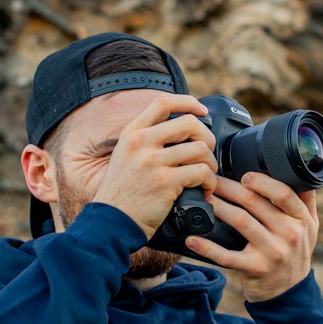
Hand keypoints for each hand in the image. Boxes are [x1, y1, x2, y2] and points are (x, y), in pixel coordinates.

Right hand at [94, 95, 217, 238]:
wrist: (112, 222)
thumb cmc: (122, 193)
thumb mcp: (125, 155)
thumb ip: (146, 140)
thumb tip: (180, 130)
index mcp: (132, 133)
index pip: (164, 102)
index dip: (189, 102)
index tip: (202, 111)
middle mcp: (141, 142)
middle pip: (189, 123)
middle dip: (207, 138)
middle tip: (207, 153)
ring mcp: (153, 162)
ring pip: (200, 149)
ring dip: (210, 164)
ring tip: (206, 176)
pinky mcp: (165, 182)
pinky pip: (202, 173)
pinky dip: (209, 182)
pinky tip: (204, 190)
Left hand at [185, 172, 318, 301]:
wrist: (290, 293)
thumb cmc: (295, 254)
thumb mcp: (310, 227)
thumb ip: (305, 201)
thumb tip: (298, 172)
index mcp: (302, 220)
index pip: (283, 194)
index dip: (262, 182)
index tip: (244, 176)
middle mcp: (289, 234)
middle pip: (255, 203)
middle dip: (230, 188)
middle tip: (212, 181)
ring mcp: (271, 252)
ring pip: (240, 222)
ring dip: (219, 207)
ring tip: (205, 198)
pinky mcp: (254, 268)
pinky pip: (227, 256)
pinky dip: (208, 247)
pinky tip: (192, 240)